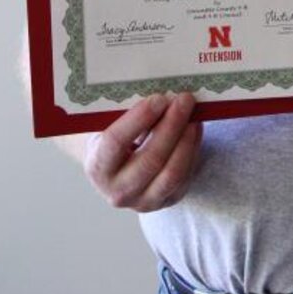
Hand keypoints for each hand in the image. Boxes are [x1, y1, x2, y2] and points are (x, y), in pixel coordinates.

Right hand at [83, 91, 201, 211]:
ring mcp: (143, 201)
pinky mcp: (167, 201)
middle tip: (184, 99)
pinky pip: (185, 176)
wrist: (118, 169)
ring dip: (186, 139)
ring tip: (193, 113)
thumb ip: (128, 110)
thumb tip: (160, 91)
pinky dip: (193, 149)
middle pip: (150, 160)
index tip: (158, 98)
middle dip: (171, 126)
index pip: (115, 143)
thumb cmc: (115, 136)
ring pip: (172, 172)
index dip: (138, 119)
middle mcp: (117, 191)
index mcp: (97, 167)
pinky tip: (195, 128)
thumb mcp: (111, 124)